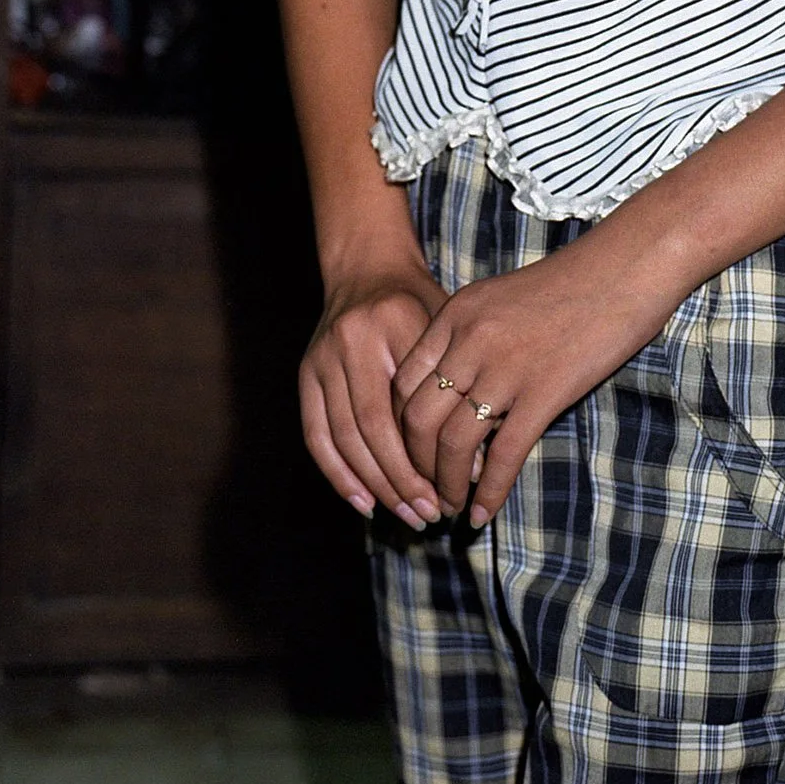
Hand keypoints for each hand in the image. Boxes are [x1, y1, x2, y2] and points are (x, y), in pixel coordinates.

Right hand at [301, 266, 447, 527]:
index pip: (409, 405)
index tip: (453, 489)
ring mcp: (322, 357)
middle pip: (372, 426)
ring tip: (406, 514)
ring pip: (343, 436)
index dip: (428, 455)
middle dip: (401, 479)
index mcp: (394, 322)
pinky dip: (338, 474)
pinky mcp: (306, 374)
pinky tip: (365, 503)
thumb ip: (461, 388)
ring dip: (374, 484)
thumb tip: (478, 465)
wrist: (368, 269)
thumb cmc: (420, 305)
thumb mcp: (448, 330)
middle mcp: (351, 339)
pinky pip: (317, 434)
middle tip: (430, 514)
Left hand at [393, 232, 679, 526]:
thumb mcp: (500, 299)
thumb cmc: (569, 284)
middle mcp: (470, 339)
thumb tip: (454, 390)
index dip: (397, 429)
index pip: (402, 383)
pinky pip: (503, 454)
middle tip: (424, 491)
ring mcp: (506, 366)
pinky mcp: (545, 391)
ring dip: (447, 485)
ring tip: (451, 507)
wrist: (624, 267)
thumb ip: (469, 337)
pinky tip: (483, 513)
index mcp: (456, 314)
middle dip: (415, 466)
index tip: (407, 455)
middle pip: (417, 418)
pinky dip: (489, 491)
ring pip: (453, 443)